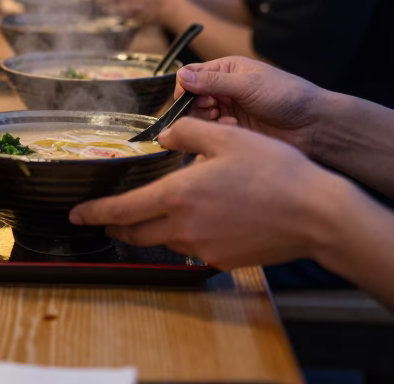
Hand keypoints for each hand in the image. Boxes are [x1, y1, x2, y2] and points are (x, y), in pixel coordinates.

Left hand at [70, 118, 354, 269]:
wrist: (317, 214)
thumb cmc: (275, 171)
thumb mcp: (227, 137)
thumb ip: (187, 133)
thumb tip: (163, 135)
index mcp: (179, 195)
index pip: (122, 209)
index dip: (95, 212)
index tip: (77, 214)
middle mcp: (185, 227)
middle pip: (136, 232)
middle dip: (117, 224)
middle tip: (106, 215)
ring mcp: (205, 248)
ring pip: (164, 240)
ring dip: (153, 227)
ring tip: (158, 208)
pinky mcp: (224, 260)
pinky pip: (192, 247)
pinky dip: (184, 234)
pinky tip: (200, 218)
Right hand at [175, 57, 327, 156]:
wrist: (313, 124)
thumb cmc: (286, 95)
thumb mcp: (248, 85)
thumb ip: (213, 81)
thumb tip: (181, 75)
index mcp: (226, 70)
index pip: (191, 75)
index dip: (186, 88)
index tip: (190, 100)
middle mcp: (223, 89)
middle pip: (192, 99)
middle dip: (196, 107)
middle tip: (212, 111)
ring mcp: (228, 110)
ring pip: (200, 117)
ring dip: (207, 121)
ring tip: (227, 122)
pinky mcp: (234, 130)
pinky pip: (213, 132)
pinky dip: (218, 132)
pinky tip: (234, 130)